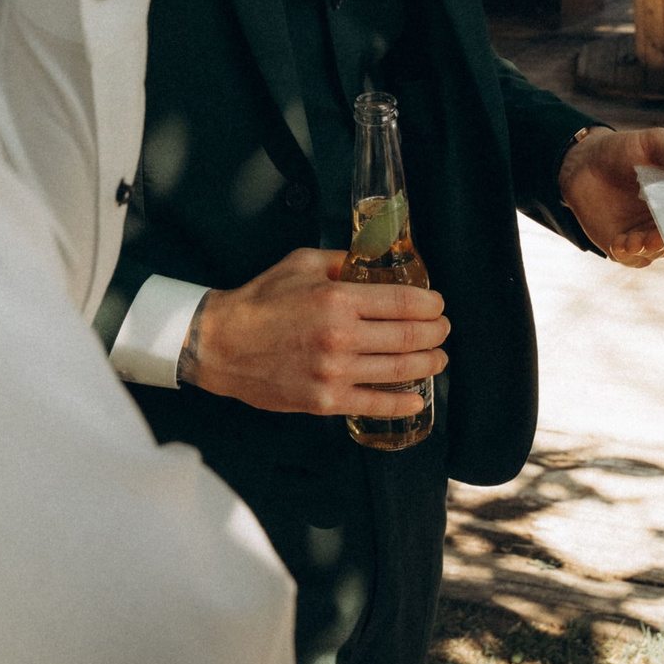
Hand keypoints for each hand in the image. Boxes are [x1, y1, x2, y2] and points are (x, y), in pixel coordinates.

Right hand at [187, 249, 447, 416]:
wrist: (221, 344)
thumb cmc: (260, 301)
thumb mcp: (302, 264)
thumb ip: (343, 261)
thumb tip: (376, 259)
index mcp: (338, 300)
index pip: (404, 303)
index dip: (431, 305)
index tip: (438, 305)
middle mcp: (341, 337)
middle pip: (409, 337)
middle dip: (436, 333)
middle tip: (443, 330)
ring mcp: (335, 373)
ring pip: (399, 371)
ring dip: (428, 364)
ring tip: (437, 358)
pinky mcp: (325, 401)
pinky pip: (374, 403)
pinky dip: (401, 402)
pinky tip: (417, 398)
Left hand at [558, 125, 663, 266]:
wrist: (585, 163)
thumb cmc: (625, 150)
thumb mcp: (651, 144)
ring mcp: (646, 235)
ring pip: (657, 250)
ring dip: (652, 247)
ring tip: (642, 240)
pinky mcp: (623, 245)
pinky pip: (630, 257)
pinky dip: (629, 253)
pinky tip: (623, 243)